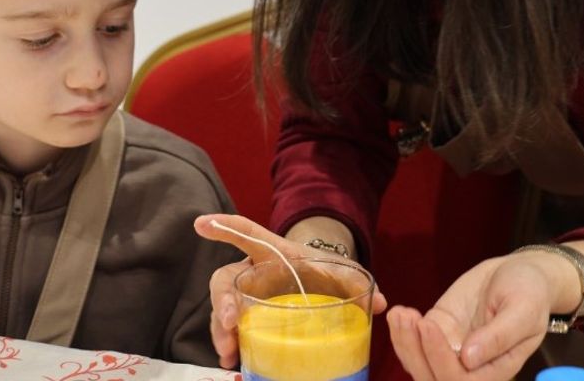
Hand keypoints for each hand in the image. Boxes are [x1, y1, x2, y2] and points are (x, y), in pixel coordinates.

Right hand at [193, 213, 387, 368]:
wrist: (318, 284)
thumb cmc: (323, 272)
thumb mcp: (340, 272)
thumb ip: (357, 282)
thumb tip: (382, 303)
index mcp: (272, 252)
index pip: (246, 232)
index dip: (224, 226)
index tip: (201, 223)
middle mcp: (251, 272)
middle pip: (224, 280)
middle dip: (223, 301)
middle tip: (231, 322)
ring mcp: (245, 297)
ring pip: (222, 309)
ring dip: (222, 330)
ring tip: (228, 352)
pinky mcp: (247, 319)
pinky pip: (230, 331)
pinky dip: (229, 345)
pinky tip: (233, 361)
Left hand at [387, 254, 553, 380]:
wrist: (520, 273)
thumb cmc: (530, 292)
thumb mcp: (524, 309)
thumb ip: (500, 335)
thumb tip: (469, 359)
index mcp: (496, 369)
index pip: (462, 380)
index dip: (441, 359)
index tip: (429, 325)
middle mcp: (471, 368)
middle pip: (433, 378)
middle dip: (416, 353)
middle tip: (408, 318)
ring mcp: (451, 350)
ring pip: (418, 364)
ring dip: (404, 343)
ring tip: (401, 315)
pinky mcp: (438, 332)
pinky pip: (414, 344)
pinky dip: (401, 333)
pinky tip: (399, 313)